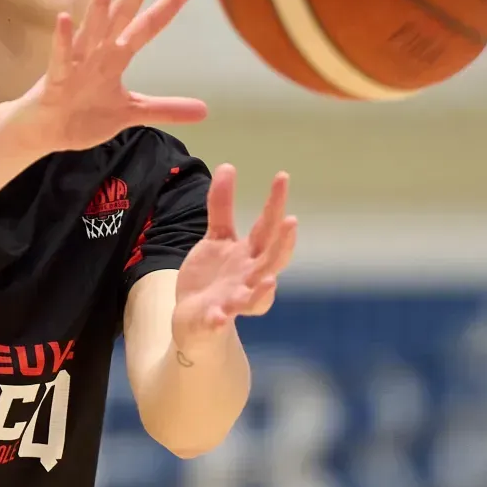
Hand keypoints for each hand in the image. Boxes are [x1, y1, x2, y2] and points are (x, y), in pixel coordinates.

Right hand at [18, 0, 207, 152]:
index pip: (149, 25)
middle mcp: (99, 51)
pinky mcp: (58, 78)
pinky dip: (63, 40)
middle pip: (123, 13)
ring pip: (91, 26)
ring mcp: (78, 62)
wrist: (46, 130)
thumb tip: (205, 111)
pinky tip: (64, 19)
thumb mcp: (131, 112)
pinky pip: (61, 56)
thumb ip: (165, 109)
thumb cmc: (84, 114)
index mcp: (117, 55)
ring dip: (98, 0)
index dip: (170, 4)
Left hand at [171, 164, 298, 359]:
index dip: (275, 202)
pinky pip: (220, 320)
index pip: (267, 226)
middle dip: (283, 243)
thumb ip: (222, 206)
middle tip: (291, 222)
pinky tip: (218, 316)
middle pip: (271, 259)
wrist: (195, 319)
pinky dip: (220, 319)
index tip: (282, 176)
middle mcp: (250, 277)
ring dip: (263, 289)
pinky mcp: (215, 319)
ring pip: (256, 296)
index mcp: (251, 255)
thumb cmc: (213, 277)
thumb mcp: (217, 238)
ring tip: (269, 280)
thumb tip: (228, 166)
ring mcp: (235, 300)